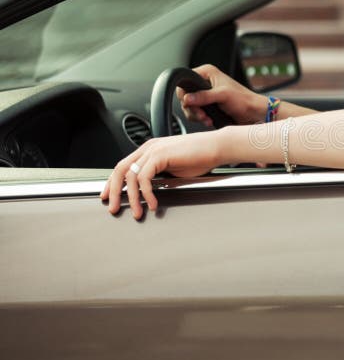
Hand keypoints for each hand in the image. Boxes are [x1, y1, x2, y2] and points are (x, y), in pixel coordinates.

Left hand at [100, 131, 226, 218]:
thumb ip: (160, 175)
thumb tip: (150, 190)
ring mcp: (153, 150)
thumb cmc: (201, 157)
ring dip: (132, 198)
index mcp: (150, 149)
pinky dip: (146, 193)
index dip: (113, 183)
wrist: (217, 147)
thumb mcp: (175, 168)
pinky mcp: (160, 155)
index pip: (123, 166)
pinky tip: (152, 203)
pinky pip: (144, 178)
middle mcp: (148, 148)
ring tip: (136, 212)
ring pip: (130, 176)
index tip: (109, 196)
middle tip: (113, 208)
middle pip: (119, 170)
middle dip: (114, 191)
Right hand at [177, 64, 265, 126]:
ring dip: (197, 115)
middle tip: (202, 114)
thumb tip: (187, 99)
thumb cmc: (243, 100)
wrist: (253, 113)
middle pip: (185, 95)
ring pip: (189, 106)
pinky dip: (200, 118)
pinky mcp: (208, 105)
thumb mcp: (222, 95)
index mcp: (207, 73)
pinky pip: (196, 112)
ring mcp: (205, 94)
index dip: (185, 93)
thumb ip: (204, 96)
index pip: (186, 81)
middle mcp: (205, 82)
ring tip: (207, 119)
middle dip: (193, 108)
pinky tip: (209, 120)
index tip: (190, 103)